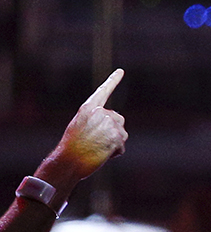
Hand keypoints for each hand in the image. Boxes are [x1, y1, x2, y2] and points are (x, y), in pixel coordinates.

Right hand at [39, 69, 127, 191]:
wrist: (68, 161)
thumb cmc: (71, 148)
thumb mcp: (81, 128)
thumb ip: (97, 122)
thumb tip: (115, 128)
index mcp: (88, 108)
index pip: (103, 92)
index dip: (113, 81)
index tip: (121, 71)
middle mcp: (100, 112)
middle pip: (118, 120)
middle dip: (112, 132)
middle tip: (95, 142)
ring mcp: (110, 123)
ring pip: (122, 133)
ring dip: (113, 143)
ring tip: (97, 148)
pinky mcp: (118, 136)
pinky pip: (121, 147)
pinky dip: (115, 153)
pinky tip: (102, 154)